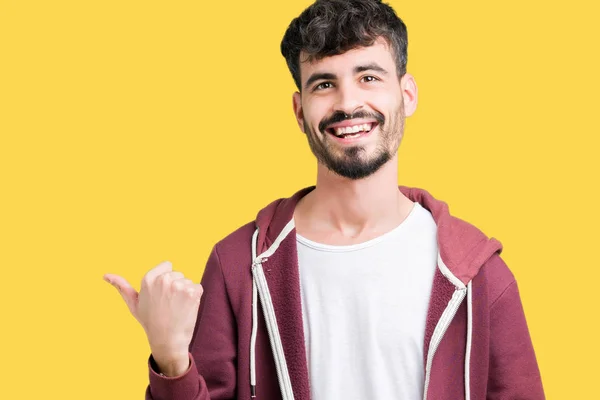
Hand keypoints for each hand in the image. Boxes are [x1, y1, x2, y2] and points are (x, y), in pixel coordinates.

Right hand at [104, 261, 203, 375]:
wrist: (167, 341)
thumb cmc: (150, 322)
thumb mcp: (133, 304)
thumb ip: (121, 287)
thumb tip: (105, 275)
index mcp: (148, 279)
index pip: (167, 266)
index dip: (167, 280)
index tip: (162, 295)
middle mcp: (163, 279)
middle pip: (178, 274)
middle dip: (176, 286)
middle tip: (169, 305)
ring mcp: (178, 285)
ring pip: (188, 281)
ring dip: (186, 293)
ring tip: (176, 308)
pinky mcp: (192, 291)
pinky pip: (197, 288)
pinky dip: (195, 298)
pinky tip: (186, 309)